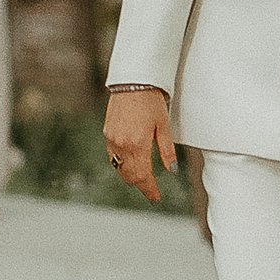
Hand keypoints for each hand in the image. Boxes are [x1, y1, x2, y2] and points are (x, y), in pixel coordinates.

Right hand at [104, 86, 175, 202]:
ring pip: (119, 168)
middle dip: (141, 185)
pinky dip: (122, 164)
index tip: (156, 197)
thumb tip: (171, 170)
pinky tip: (131, 163)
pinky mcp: (107, 133)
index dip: (149, 190)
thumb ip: (166, 150)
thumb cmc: (151, 100)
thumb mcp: (164, 126)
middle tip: (152, 190)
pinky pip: (113, 156)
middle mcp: (121, 144)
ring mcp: (112, 139)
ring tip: (143, 179)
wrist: (133, 81)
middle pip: (129, 176)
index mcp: (138, 144)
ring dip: (130, 176)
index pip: (142, 176)